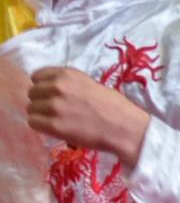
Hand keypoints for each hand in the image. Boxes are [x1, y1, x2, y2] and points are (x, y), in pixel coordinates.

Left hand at [26, 65, 152, 165]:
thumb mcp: (90, 84)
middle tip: (55, 111)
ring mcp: (54, 106)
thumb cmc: (114, 107)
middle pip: (31, 92)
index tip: (51, 95)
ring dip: (40, 115)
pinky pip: (33, 122)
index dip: (43, 86)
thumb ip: (68, 84)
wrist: (126, 128)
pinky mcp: (53, 125)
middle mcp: (57, 87)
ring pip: (30, 108)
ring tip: (56, 120)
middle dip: (41, 101)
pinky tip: (55, 128)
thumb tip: (49, 90)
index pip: (37, 76)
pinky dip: (41, 126)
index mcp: (67, 74)